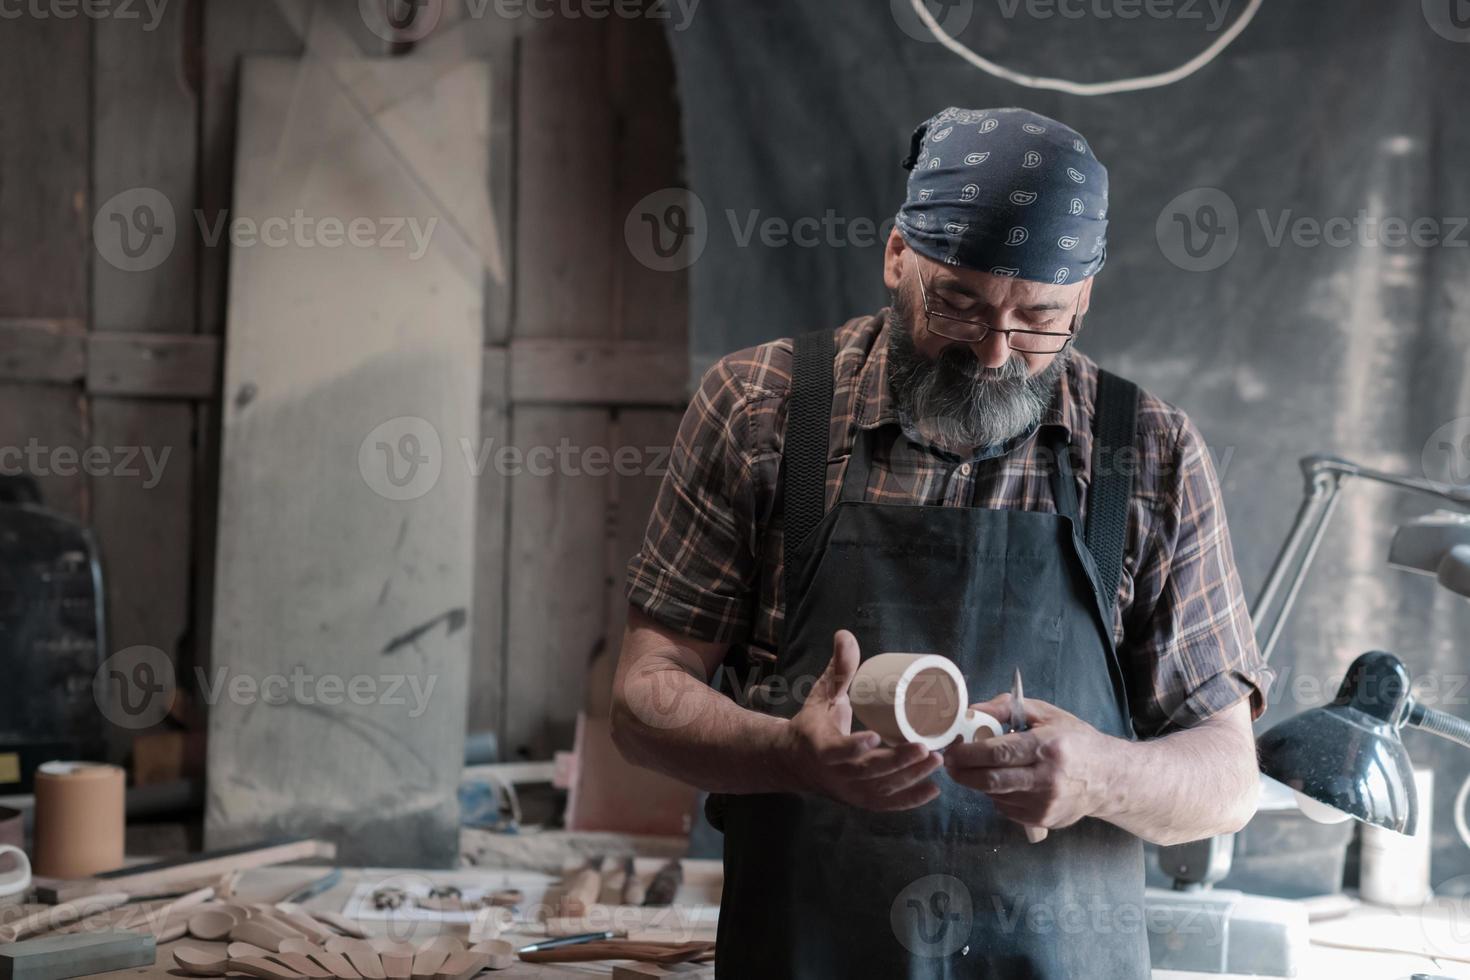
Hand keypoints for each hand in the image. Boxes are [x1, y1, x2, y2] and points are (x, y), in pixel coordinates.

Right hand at [779, 630, 943, 810]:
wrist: (796, 762)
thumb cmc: (813, 723)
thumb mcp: (822, 695)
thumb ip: (838, 669)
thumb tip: (845, 634)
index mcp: (819, 747)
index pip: (836, 751)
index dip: (854, 747)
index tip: (875, 736)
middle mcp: (834, 774)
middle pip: (867, 773)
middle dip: (897, 763)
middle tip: (925, 748)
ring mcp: (849, 791)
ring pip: (881, 790)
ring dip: (910, 778)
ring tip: (936, 760)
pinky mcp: (861, 801)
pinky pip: (887, 805)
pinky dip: (910, 800)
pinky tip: (933, 788)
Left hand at [943, 693, 1114, 829]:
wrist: (1110, 778)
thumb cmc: (1074, 740)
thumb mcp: (1045, 714)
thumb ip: (1007, 707)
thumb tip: (971, 711)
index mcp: (1047, 746)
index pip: (998, 753)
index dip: (967, 753)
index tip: (951, 748)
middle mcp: (1047, 779)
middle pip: (991, 781)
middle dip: (962, 773)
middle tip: (949, 763)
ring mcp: (1045, 804)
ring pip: (995, 796)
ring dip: (980, 782)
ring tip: (980, 768)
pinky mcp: (1043, 820)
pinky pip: (1006, 808)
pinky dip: (997, 795)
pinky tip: (1007, 782)